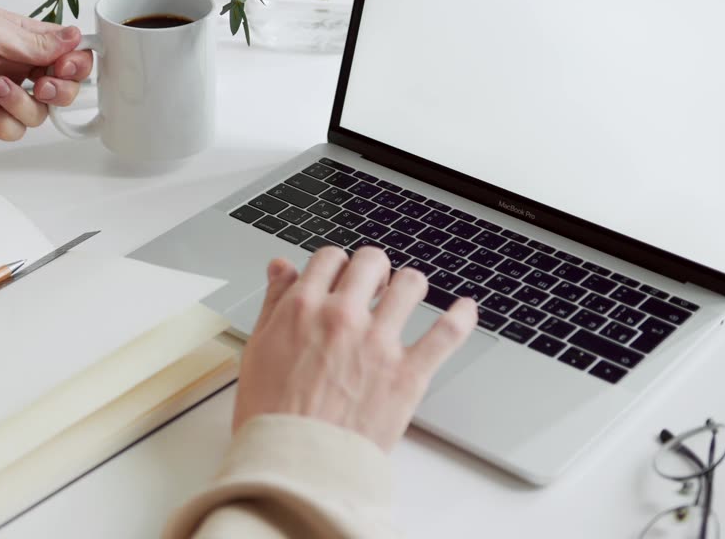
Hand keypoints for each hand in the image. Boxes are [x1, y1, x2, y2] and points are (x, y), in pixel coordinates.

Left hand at [0, 4, 93, 140]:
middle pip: (60, 88)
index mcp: (21, 37)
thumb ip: (36, 43)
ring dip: (21, 105)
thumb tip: (75, 37)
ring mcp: (0, 93)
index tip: (65, 67)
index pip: (67, 53)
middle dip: (58, 91)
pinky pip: (12, 131)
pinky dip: (1, 123)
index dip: (75, 64)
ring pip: (38, 114)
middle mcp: (15, 65)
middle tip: (41, 85)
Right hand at [232, 246, 478, 450]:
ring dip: (410, 285)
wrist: (294, 465)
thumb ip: (274, 304)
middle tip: (374, 285)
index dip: (337, 266)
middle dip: (373, 269)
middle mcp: (343, 317)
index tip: (341, 277)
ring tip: (409, 295)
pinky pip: (446, 333)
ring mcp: (379, 343)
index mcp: (303, 309)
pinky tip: (466, 309)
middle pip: (371, 262)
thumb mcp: (258, 350)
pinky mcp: (408, 374)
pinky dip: (461, 317)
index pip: (330, 258)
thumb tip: (283, 269)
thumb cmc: (272, 416)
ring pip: (411, 285)